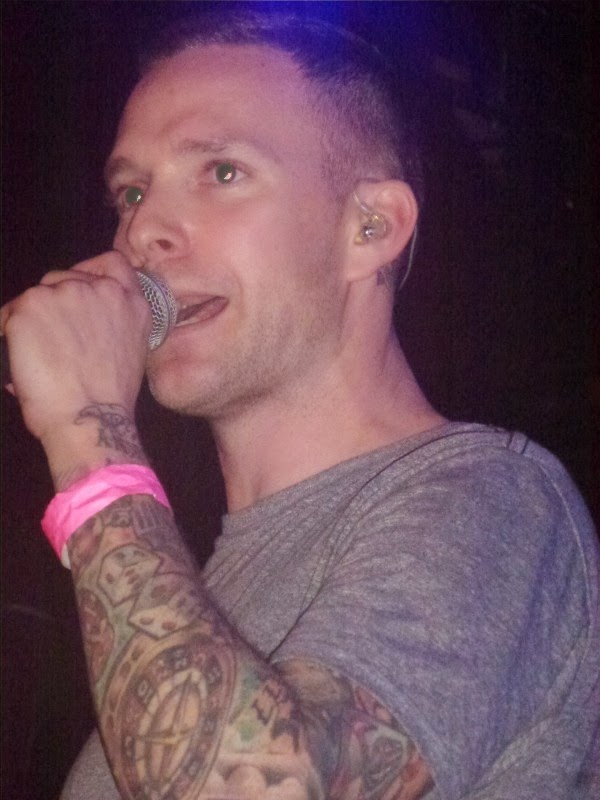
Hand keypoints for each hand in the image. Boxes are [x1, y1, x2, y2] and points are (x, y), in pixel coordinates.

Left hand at [0, 251, 151, 478]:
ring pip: (36, 296)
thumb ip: (114, 325)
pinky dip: (8, 333)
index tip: (79, 286)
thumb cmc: (110, 400)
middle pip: (65, 278)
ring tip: (35, 356)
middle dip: (54, 303)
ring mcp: (66, 294)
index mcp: (132, 304)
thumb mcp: (131, 353)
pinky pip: (9, 313)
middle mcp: (102, 291)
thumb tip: (80, 325)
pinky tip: (18, 360)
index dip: (92, 272)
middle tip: (49, 338)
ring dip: (31, 321)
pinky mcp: (32, 304)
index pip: (113, 264)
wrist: (91, 419)